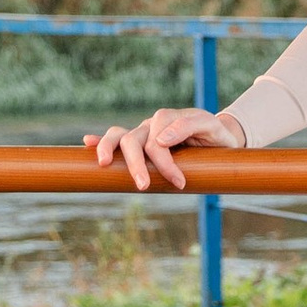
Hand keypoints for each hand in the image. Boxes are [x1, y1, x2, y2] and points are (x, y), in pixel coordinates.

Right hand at [86, 107, 246, 192]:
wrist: (220, 139)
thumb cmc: (216, 137)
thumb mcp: (212, 128)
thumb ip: (190, 126)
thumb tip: (161, 138)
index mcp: (169, 118)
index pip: (158, 140)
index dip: (165, 163)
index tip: (179, 183)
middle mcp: (153, 125)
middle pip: (134, 139)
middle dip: (136, 164)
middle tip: (144, 187)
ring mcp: (144, 133)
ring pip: (119, 136)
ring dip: (109, 150)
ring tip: (105, 165)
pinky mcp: (139, 144)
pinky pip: (115, 138)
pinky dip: (99, 141)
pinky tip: (86, 144)